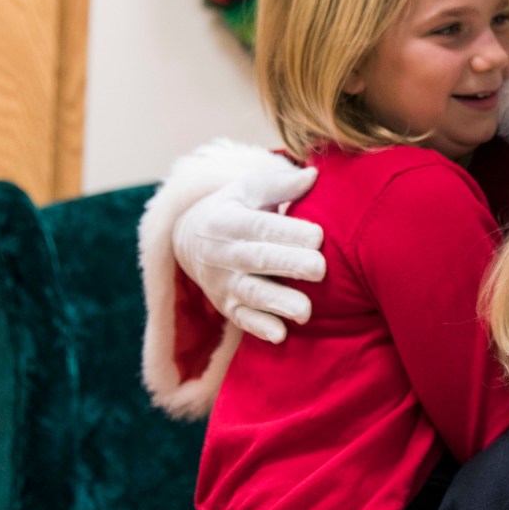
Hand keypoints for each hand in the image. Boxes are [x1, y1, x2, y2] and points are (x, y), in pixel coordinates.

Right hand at [171, 165, 326, 342]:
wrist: (189, 239)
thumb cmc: (234, 208)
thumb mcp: (248, 190)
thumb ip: (280, 185)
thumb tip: (313, 175)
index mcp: (227, 220)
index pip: (259, 226)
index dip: (288, 231)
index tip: (319, 235)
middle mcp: (222, 253)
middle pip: (257, 260)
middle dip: (289, 265)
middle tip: (320, 269)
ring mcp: (223, 283)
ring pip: (251, 294)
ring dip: (279, 303)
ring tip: (306, 310)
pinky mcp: (227, 306)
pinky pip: (243, 320)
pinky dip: (260, 328)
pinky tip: (281, 334)